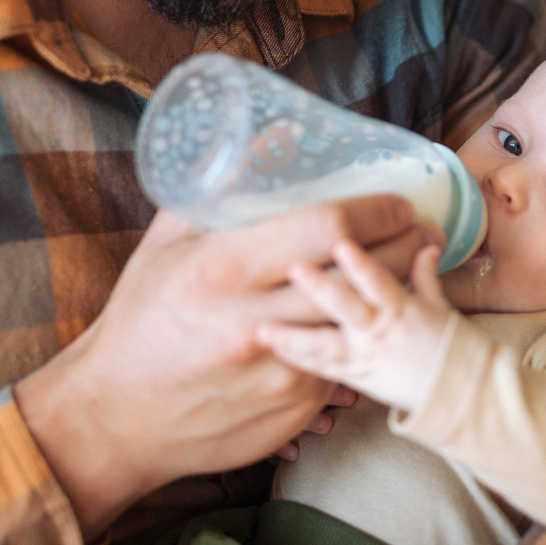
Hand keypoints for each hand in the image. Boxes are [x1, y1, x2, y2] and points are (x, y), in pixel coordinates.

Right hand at [14, 195, 440, 538]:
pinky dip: (365, 343)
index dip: (377, 211)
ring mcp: (277, 372)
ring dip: (399, 295)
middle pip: (361, 276)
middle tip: (428, 231)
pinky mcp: (288, 411)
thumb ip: (224, 184)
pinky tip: (378, 324)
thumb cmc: (143, 315)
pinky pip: (346, 370)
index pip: (327, 228)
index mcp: (223, 268)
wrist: (117, 413)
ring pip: (363, 325)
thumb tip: (279, 130)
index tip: (400, 204)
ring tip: (418, 270)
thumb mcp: (169, 239)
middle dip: (406, 248)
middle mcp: (254, 321)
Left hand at [257, 239, 451, 410]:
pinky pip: (322, 369)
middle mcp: (379, 331)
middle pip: (346, 307)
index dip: (361, 265)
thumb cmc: (450, 345)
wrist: (457, 393)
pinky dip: (299, 359)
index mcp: (401, 308)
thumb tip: (426, 243)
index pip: (379, 282)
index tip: (342, 244)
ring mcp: (364, 356)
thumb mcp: (439, 305)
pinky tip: (274, 348)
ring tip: (265, 329)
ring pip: (326, 344)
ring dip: (295, 335)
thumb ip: (423, 275)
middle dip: (320, 289)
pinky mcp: (354, 375)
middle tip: (295, 269)